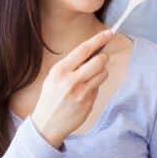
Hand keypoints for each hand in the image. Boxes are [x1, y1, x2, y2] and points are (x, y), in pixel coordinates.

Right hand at [31, 30, 112, 147]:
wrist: (47, 124)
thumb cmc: (51, 97)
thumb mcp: (54, 77)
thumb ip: (72, 65)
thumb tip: (93, 51)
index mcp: (60, 70)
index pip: (84, 50)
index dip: (98, 39)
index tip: (109, 33)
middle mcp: (71, 80)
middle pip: (99, 60)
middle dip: (103, 58)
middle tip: (99, 60)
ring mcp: (81, 92)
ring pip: (103, 73)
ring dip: (100, 73)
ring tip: (88, 79)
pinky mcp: (89, 102)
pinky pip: (99, 87)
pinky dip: (95, 86)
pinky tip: (84, 93)